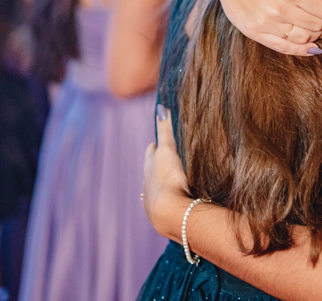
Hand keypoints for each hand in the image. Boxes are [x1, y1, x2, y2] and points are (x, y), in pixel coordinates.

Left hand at [143, 105, 192, 241]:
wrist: (169, 213)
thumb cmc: (168, 178)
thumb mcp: (168, 150)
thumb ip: (165, 130)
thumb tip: (160, 108)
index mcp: (150, 164)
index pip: (152, 150)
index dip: (158, 144)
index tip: (164, 141)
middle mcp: (147, 181)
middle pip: (152, 168)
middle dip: (159, 163)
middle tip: (170, 158)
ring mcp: (151, 197)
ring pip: (155, 185)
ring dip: (163, 182)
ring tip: (174, 179)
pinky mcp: (158, 212)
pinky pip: (161, 201)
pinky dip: (167, 197)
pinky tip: (174, 199)